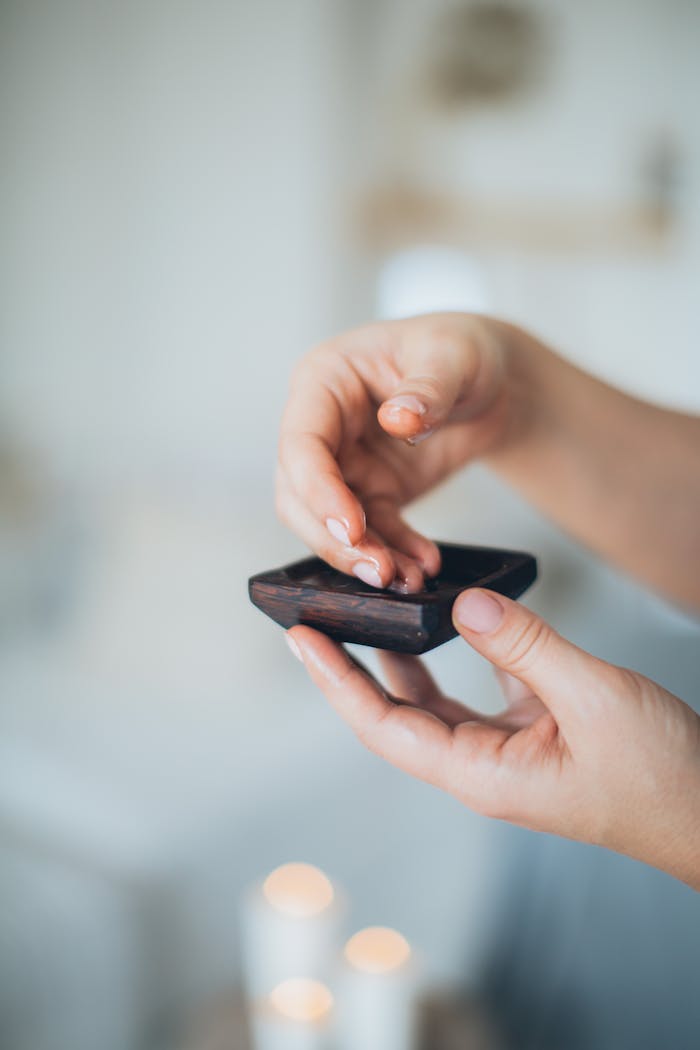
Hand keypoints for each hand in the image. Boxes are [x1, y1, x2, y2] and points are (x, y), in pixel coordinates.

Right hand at [277, 313, 518, 591]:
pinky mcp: (372, 492)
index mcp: (324, 380)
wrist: (493, 380)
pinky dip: (395, 553)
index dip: (319, 490)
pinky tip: (424, 565)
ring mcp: (344, 463)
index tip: (351, 527)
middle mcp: (323, 425)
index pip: (301, 443)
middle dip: (333, 539)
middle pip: (300, 495)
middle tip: (378, 570)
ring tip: (407, 579)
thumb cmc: (462, 350)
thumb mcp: (453, 357)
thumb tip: (396, 420)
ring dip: (363, 556)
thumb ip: (427, 388)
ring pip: (329, 524)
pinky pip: (374, 532)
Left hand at [285, 591, 699, 889]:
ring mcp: (503, 751)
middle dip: (354, 666)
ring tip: (368, 610)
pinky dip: (457, 653)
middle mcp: (479, 766)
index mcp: (480, 773)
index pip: (384, 725)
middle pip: (394, 712)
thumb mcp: (593, 697)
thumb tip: (463, 602)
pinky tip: (448, 617)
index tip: (301, 638)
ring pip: (432, 700)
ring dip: (400, 658)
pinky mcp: (530, 733)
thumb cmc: (660, 775)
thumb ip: (524, 646)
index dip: (338, 681)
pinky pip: (476, 689)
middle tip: (319, 614)